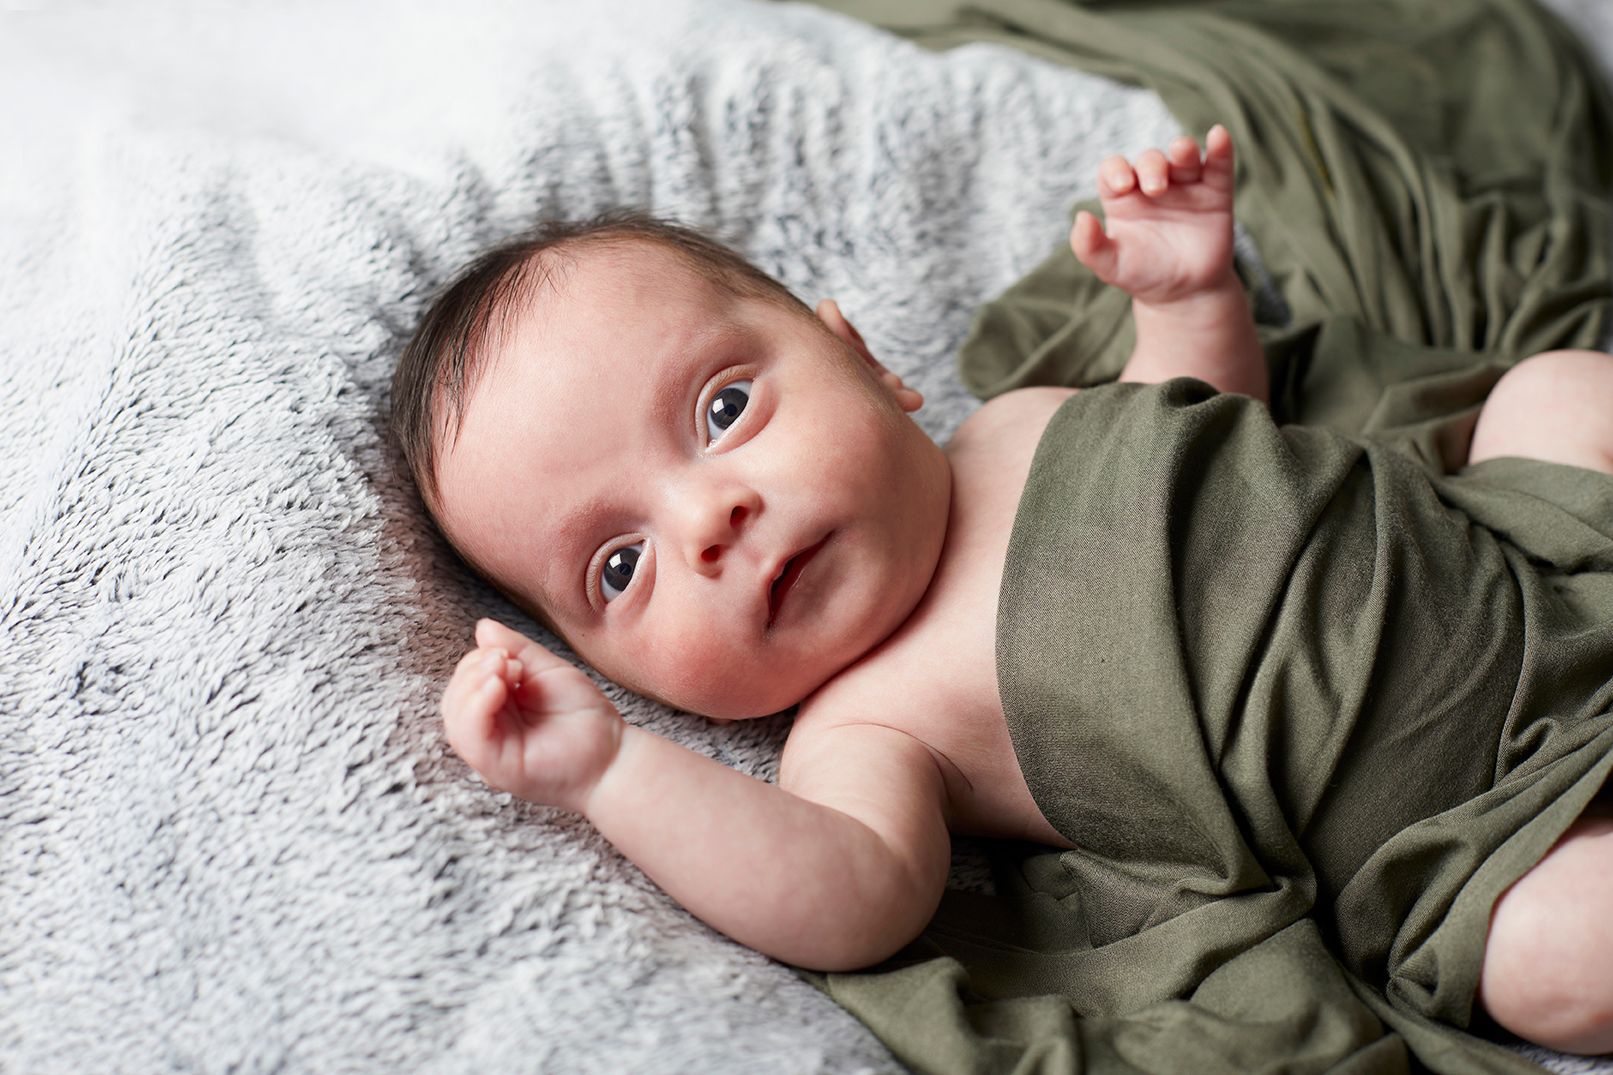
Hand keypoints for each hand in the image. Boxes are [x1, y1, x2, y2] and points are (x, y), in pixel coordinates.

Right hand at [440, 618, 624, 813]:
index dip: (479, 661)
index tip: (510, 655)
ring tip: (506, 668)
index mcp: (497, 711)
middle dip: (475, 670)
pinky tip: (496, 687)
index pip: (466, 682)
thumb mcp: (547, 671)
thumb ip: (516, 649)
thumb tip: (482, 627)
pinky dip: (476, 706)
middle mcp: (488, 733)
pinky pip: (469, 737)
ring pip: (456, 717)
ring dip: (473, 684)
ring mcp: (489, 752)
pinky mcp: (494, 767)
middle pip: (455, 698)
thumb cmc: (584, 715)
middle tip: (509, 661)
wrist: (612, 753)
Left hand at [1070, 125, 1235, 306]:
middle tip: (1155, 189)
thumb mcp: (1110, 266)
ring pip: (1183, 156)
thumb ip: (1088, 246)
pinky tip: (1218, 136)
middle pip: (1149, 160)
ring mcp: (1185, 186)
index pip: (1113, 169)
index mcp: (1123, 198)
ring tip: (1182, 152)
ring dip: (1183, 149)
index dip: (1115, 170)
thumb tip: (1080, 218)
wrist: (1185, 293)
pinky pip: (1218, 165)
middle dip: (1151, 167)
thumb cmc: (1143, 275)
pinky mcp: (1215, 193)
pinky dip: (1221, 148)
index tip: (1122, 185)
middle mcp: (1153, 185)